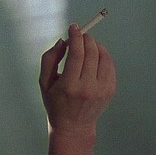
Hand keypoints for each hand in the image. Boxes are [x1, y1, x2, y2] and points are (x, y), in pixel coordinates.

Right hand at [39, 24, 115, 154]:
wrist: (74, 127)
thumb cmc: (55, 103)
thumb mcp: (44, 83)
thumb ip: (49, 59)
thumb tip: (62, 41)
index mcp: (69, 86)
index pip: (76, 53)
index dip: (75, 37)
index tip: (73, 27)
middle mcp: (87, 88)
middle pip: (91, 52)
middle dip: (86, 38)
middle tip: (81, 34)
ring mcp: (101, 90)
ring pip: (103, 57)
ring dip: (95, 45)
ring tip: (88, 45)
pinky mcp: (110, 90)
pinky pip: (110, 65)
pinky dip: (103, 55)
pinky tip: (96, 55)